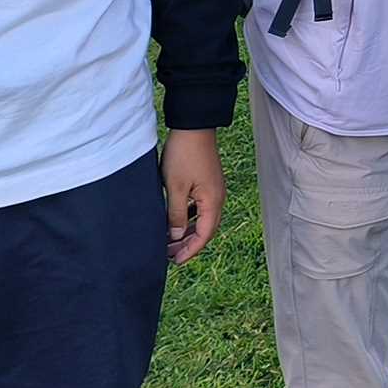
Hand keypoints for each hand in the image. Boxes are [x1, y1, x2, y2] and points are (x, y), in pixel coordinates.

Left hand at [162, 128, 225, 263]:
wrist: (193, 126)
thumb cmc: (184, 155)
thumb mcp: (175, 188)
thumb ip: (175, 215)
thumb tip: (175, 237)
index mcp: (213, 201)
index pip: (204, 235)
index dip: (190, 251)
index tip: (174, 261)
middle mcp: (218, 198)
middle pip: (205, 230)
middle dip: (188, 244)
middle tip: (169, 255)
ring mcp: (214, 189)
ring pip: (203, 219)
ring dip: (188, 232)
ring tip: (170, 241)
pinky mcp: (208, 182)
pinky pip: (201, 208)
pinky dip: (189, 218)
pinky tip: (176, 220)